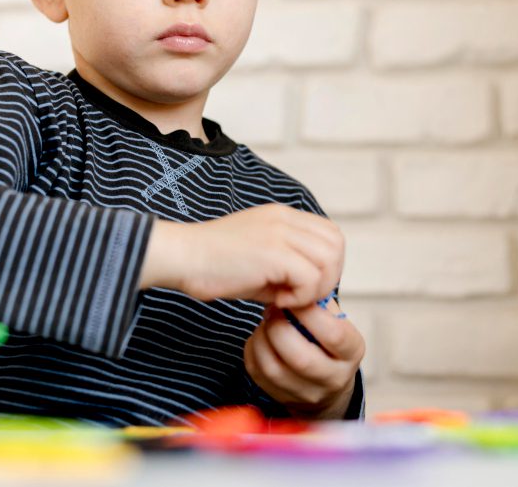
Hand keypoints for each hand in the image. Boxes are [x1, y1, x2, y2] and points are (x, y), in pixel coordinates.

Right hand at [140, 203, 344, 308]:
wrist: (181, 258)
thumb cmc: (211, 266)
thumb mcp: (258, 261)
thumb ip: (287, 269)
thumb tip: (312, 294)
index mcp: (281, 216)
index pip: (329, 233)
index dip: (326, 263)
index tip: (303, 286)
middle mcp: (284, 218)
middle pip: (336, 243)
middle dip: (327, 276)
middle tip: (300, 296)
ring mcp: (280, 231)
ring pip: (329, 259)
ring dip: (315, 287)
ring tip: (286, 298)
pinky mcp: (273, 251)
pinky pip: (310, 278)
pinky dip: (299, 297)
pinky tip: (275, 301)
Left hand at [244, 299, 364, 419]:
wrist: (327, 383)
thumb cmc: (328, 339)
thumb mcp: (335, 318)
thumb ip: (320, 301)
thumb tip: (297, 280)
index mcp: (352, 352)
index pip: (334, 335)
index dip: (309, 313)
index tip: (293, 298)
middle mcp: (333, 379)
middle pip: (301, 358)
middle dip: (279, 328)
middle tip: (273, 309)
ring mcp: (307, 393)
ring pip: (274, 368)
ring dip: (262, 339)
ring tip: (265, 322)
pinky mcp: (281, 398)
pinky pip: (257, 373)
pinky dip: (253, 349)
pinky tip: (260, 338)